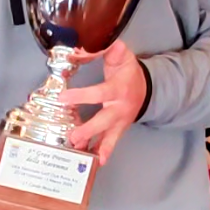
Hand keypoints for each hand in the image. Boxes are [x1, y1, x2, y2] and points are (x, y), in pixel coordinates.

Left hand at [57, 41, 145, 162]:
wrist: (146, 88)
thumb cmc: (128, 71)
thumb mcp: (122, 56)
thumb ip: (111, 50)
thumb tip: (102, 45)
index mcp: (119, 89)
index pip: (100, 93)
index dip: (81, 96)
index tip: (63, 98)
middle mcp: (120, 108)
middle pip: (105, 121)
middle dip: (89, 130)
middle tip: (73, 137)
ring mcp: (121, 121)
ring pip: (109, 136)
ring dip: (96, 146)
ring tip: (82, 154)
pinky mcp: (119, 129)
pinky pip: (112, 142)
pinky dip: (104, 153)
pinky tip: (96, 164)